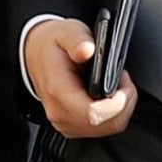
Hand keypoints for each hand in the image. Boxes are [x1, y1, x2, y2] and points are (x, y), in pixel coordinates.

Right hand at [23, 17, 134, 139]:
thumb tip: (87, 49)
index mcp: (58, 89)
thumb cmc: (52, 45)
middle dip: (125, 103)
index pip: (93, 113)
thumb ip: (77, 39)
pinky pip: (102, 129)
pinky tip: (109, 96)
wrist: (36, 54)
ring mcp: (64, 123)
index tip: (124, 83)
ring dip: (120, 109)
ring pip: (108, 128)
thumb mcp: (66, 31)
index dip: (117, 103)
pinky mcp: (71, 127)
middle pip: (106, 124)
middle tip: (123, 79)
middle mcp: (60, 112)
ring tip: (116, 85)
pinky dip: (112, 114)